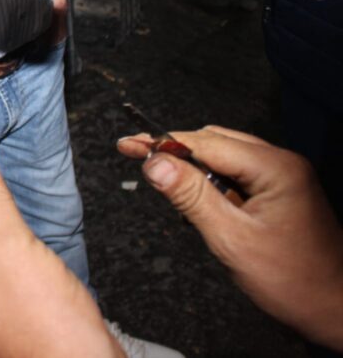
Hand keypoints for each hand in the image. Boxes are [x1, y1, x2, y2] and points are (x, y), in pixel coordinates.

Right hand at [117, 126, 342, 349]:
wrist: (335, 309)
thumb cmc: (294, 282)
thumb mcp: (231, 239)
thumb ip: (191, 197)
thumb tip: (154, 164)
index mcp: (275, 168)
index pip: (206, 142)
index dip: (163, 142)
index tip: (129, 144)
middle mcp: (282, 164)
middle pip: (214, 142)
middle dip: (175, 150)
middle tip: (137, 158)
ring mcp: (283, 176)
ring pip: (224, 156)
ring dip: (192, 166)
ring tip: (165, 183)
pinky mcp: (281, 191)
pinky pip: (237, 173)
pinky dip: (211, 180)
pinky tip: (197, 198)